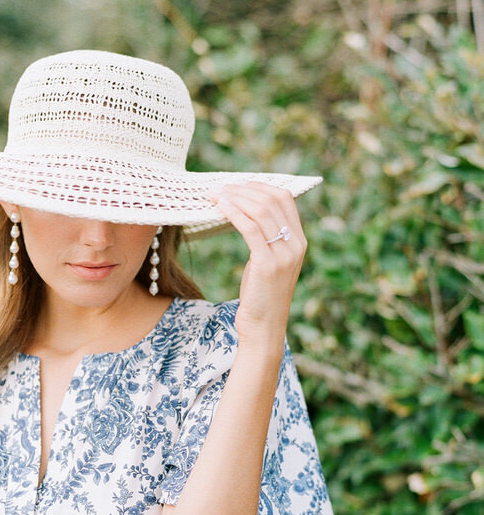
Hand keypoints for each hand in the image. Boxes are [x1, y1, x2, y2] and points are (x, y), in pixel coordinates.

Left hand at [209, 181, 306, 348]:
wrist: (263, 329)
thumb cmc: (260, 297)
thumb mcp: (267, 263)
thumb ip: (265, 240)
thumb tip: (247, 215)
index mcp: (300, 241)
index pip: (284, 199)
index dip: (261, 186)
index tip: (238, 185)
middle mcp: (296, 245)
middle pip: (272, 200)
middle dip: (244, 189)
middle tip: (220, 188)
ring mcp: (284, 255)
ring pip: (260, 211)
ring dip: (235, 198)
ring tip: (214, 195)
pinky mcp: (268, 264)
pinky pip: (249, 228)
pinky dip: (233, 212)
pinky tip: (219, 207)